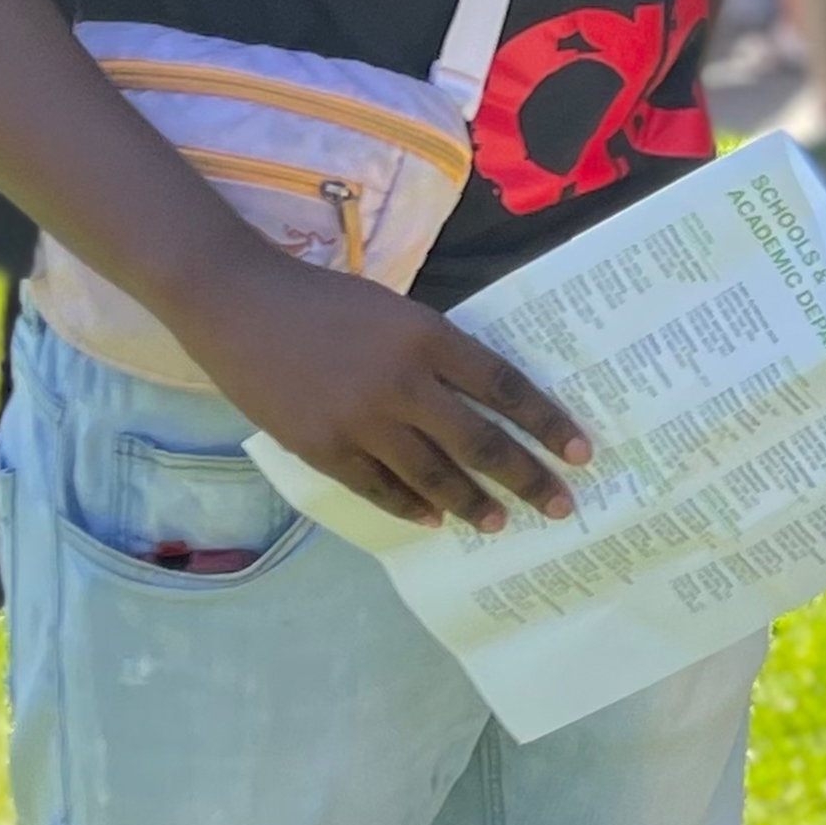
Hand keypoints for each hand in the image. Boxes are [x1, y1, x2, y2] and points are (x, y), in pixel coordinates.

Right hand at [181, 250, 589, 530]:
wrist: (244, 306)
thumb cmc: (329, 302)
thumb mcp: (400, 314)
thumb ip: (439, 355)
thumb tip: (483, 403)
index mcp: (431, 338)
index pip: (505, 387)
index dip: (546, 422)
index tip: (581, 451)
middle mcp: (403, 383)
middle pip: (477, 440)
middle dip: (525, 476)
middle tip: (559, 504)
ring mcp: (360, 420)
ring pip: (431, 474)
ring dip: (471, 502)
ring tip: (499, 522)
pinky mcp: (321, 448)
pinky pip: (377, 487)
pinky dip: (409, 506)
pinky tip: (435, 519)